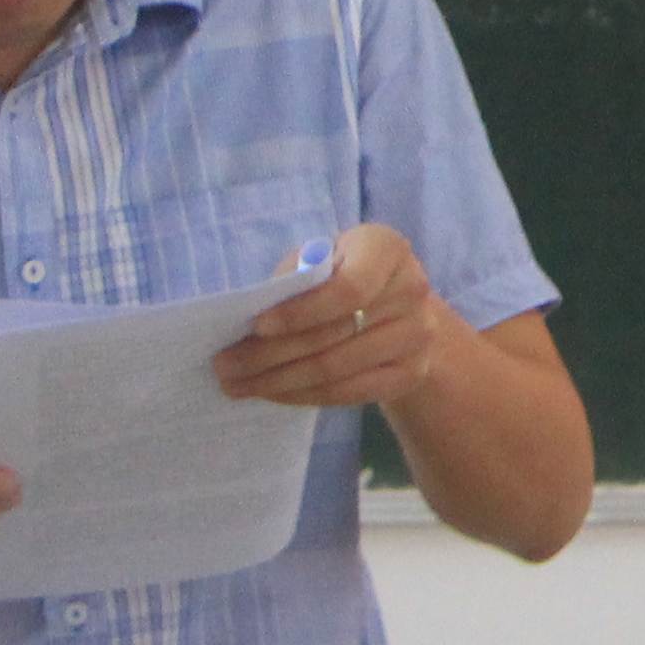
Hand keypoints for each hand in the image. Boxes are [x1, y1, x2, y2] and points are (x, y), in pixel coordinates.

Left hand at [216, 223, 444, 415]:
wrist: (399, 307)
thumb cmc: (342, 273)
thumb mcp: (320, 260)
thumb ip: (293, 281)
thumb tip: (245, 322)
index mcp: (387, 249)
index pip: (348, 288)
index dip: (300, 312)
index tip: (255, 327)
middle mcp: (412, 290)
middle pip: (335, 334)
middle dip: (271, 354)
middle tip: (225, 366)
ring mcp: (418, 335)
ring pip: (337, 369)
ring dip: (280, 381)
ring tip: (238, 384)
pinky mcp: (412, 373)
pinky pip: (349, 393)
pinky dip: (304, 396)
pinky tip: (272, 393)